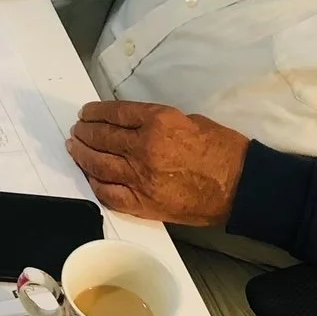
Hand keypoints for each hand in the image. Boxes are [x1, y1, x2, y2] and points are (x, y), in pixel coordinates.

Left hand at [67, 100, 248, 224]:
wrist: (241, 185)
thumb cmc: (221, 149)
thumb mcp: (188, 119)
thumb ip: (155, 121)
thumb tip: (129, 125)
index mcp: (158, 121)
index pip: (114, 113)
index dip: (95, 112)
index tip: (86, 113)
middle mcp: (144, 148)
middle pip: (102, 137)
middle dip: (85, 132)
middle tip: (77, 130)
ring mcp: (141, 177)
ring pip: (99, 164)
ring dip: (83, 154)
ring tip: (75, 148)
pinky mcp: (143, 203)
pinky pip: (109, 193)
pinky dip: (95, 183)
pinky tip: (90, 175)